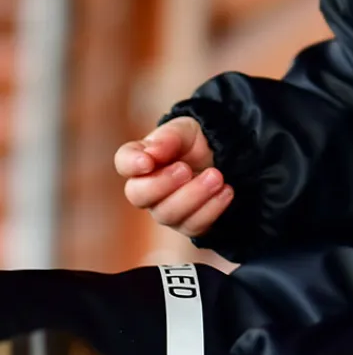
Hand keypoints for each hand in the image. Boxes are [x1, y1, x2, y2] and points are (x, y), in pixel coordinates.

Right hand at [114, 117, 233, 237]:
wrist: (225, 156)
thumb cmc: (196, 142)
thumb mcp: (186, 130)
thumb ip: (168, 138)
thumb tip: (152, 153)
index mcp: (143, 159)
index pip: (124, 162)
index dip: (131, 164)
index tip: (148, 161)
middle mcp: (148, 189)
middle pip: (139, 195)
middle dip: (163, 183)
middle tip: (186, 169)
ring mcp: (167, 209)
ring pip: (168, 214)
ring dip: (194, 195)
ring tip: (216, 177)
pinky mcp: (189, 223)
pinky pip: (194, 225)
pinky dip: (212, 208)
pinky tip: (226, 191)